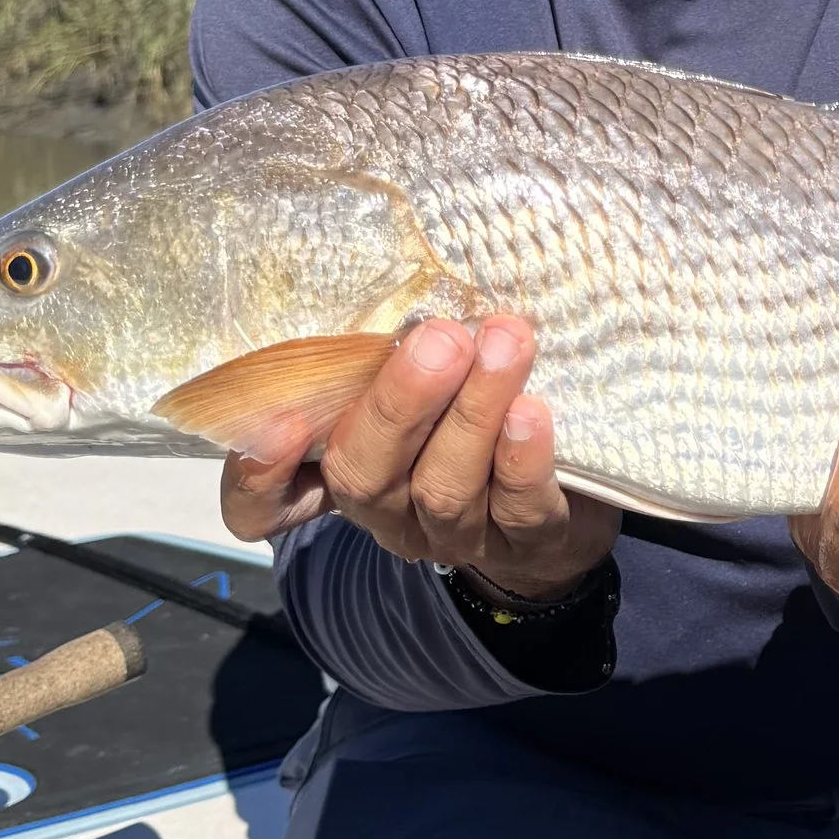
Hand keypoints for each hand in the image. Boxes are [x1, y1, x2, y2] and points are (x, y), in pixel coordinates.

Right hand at [218, 316, 618, 603]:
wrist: (582, 489)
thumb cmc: (474, 403)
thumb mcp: (419, 373)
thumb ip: (388, 349)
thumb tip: (400, 291)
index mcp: (341, 472)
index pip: (262, 504)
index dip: (257, 477)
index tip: (277, 424)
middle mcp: (388, 513)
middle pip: (364, 476)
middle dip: (400, 404)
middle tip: (439, 339)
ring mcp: (452, 536)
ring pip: (445, 489)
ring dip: (473, 413)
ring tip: (504, 344)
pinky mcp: (526, 548)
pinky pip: (516, 512)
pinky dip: (521, 461)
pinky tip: (531, 411)